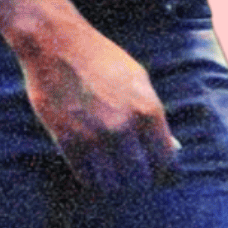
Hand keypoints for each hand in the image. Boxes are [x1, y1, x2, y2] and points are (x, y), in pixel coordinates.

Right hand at [0, 0, 179, 191]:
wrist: (57, 45)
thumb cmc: (103, 60)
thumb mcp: (139, 82)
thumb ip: (153, 116)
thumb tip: (170, 148)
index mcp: (148, 110)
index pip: (163, 158)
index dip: (159, 166)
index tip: (152, 166)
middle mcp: (124, 127)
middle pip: (139, 176)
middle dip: (138, 179)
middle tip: (132, 176)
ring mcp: (94, 135)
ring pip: (112, 183)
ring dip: (114, 183)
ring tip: (112, 176)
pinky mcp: (67, 140)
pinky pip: (85, 176)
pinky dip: (91, 178)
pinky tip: (93, 170)